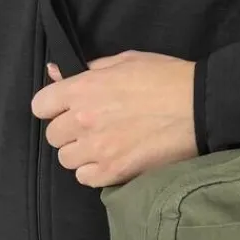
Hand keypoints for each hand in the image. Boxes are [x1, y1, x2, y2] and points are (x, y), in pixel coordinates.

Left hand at [30, 50, 198, 187]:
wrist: (199, 107)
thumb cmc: (166, 78)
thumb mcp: (126, 61)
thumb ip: (90, 70)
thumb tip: (58, 73)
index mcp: (83, 89)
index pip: (40, 105)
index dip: (52, 106)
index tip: (66, 108)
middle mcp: (83, 120)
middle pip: (53, 135)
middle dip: (68, 130)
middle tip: (92, 126)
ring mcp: (98, 149)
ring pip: (66, 159)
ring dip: (81, 152)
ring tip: (104, 145)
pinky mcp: (114, 172)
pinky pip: (85, 178)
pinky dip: (94, 171)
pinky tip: (111, 159)